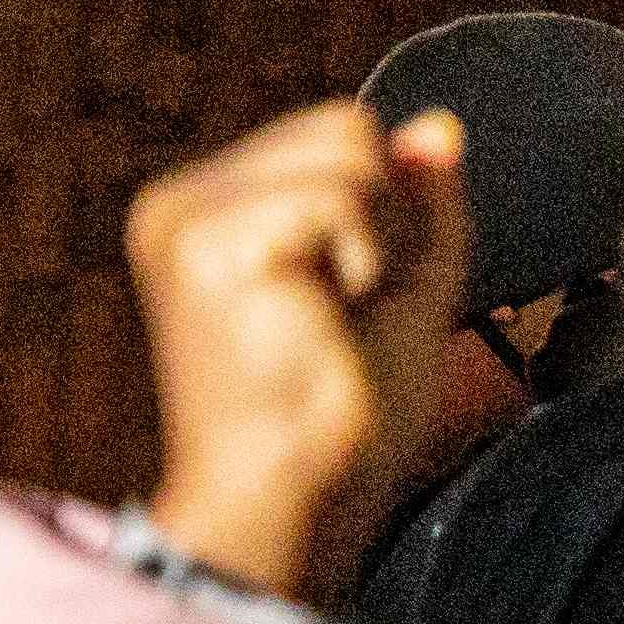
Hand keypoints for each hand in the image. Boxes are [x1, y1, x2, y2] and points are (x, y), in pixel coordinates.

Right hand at [127, 98, 470, 601]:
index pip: (337, 135)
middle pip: (345, 127)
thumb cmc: (347, 416)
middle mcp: (184, 202)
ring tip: (335, 315)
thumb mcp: (407, 288)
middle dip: (388, 219)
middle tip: (347, 311)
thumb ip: (420, 205)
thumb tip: (439, 127)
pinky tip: (328, 317)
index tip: (352, 301)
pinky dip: (366, 258)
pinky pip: (342, 193)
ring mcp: (186, 214)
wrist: (300, 496)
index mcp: (214, 211)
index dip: (387, 214)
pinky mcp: (205, 237)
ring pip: (348, 147)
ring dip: (381, 241)